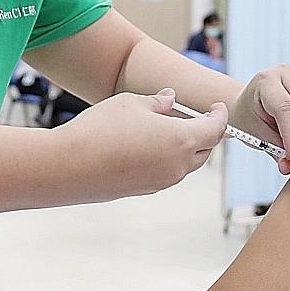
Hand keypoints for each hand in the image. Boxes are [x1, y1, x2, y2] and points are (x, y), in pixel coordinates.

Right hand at [56, 89, 226, 200]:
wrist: (69, 166)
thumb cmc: (101, 129)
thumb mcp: (131, 103)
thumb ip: (157, 102)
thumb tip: (170, 100)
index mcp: (182, 140)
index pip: (215, 129)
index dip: (220, 116)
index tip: (218, 107)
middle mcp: (177, 165)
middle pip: (204, 150)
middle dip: (205, 133)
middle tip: (198, 118)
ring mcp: (161, 181)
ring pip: (185, 164)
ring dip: (185, 148)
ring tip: (170, 130)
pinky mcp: (144, 190)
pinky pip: (166, 173)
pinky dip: (167, 159)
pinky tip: (149, 146)